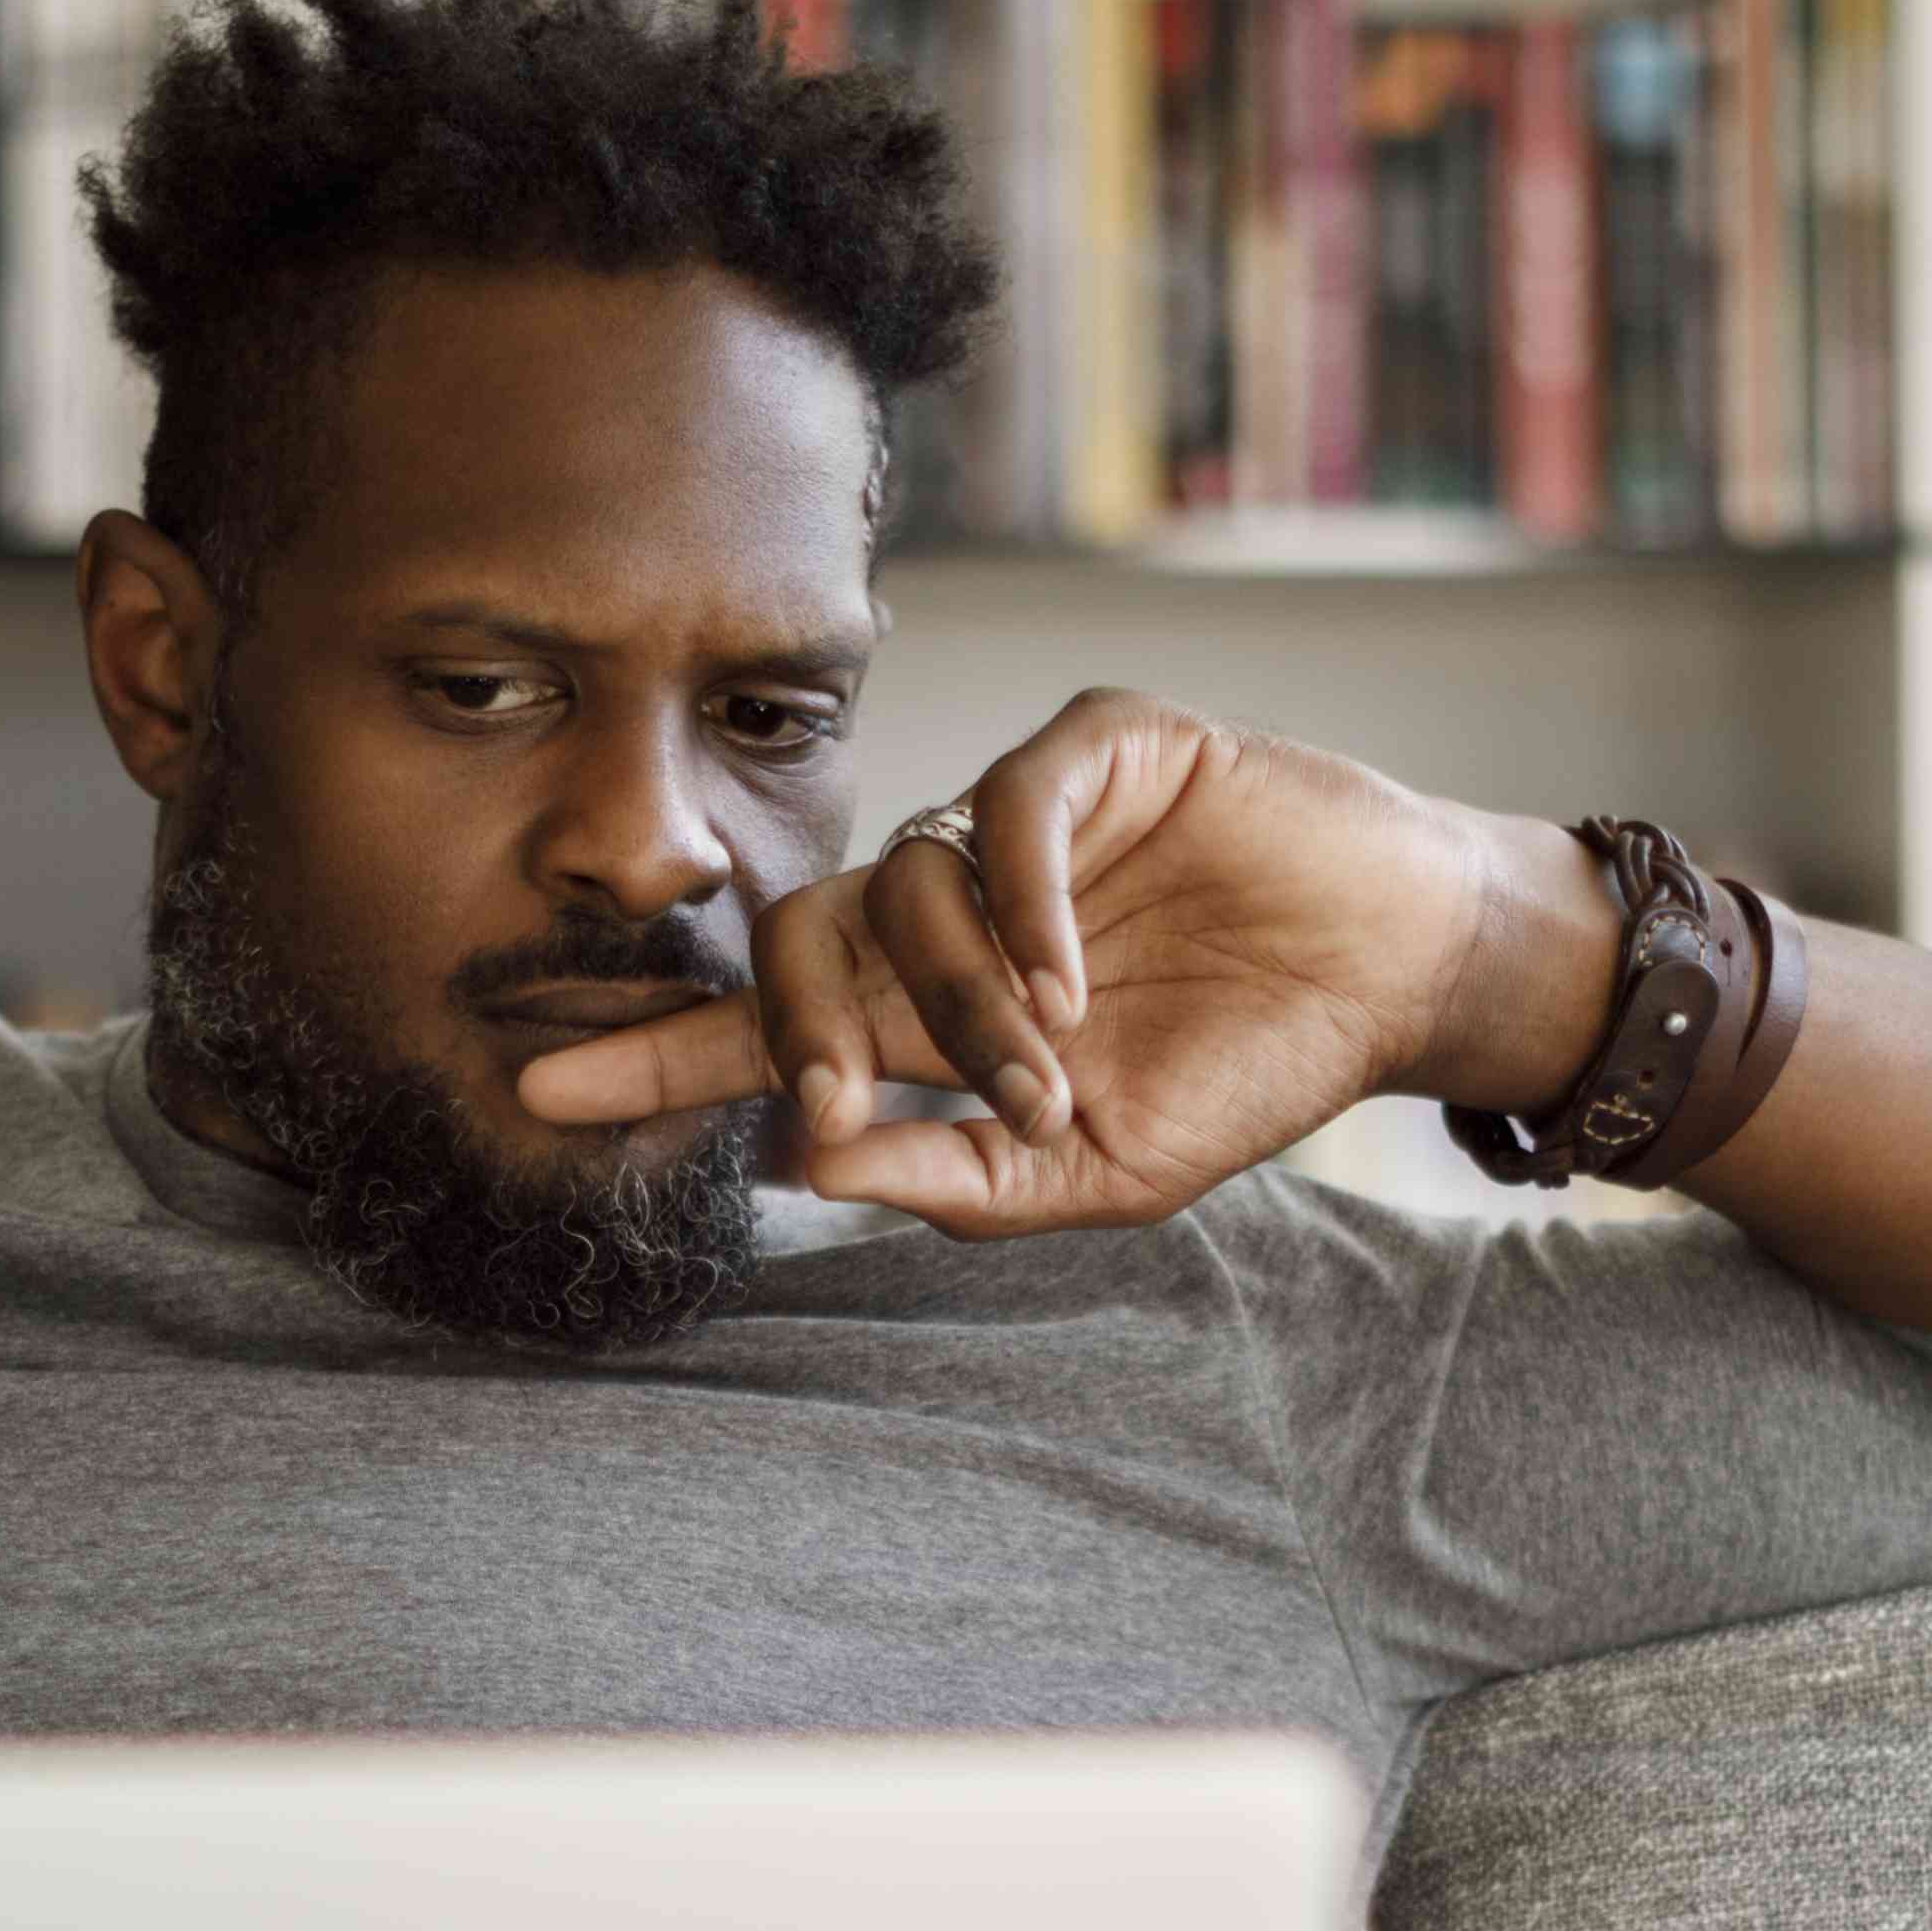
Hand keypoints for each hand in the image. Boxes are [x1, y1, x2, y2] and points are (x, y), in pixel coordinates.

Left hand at [505, 691, 1620, 1237]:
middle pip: (797, 939)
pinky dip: (1018, 900)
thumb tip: (807, 1162)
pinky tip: (1070, 976)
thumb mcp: (1100, 1169)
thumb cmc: (1250, 1069)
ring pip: (903, 887)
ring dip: (964, 1001)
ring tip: (1051, 1069)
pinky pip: (1001, 809)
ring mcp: (1013, 822)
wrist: (1392, 975)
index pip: (763, 1029)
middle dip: (791, 1028)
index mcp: (931, 1008)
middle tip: (829, 1097)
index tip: (539, 1091)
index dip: (657, 1057)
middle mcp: (948, 905)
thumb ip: (960, 1178)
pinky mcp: (1096, 752)